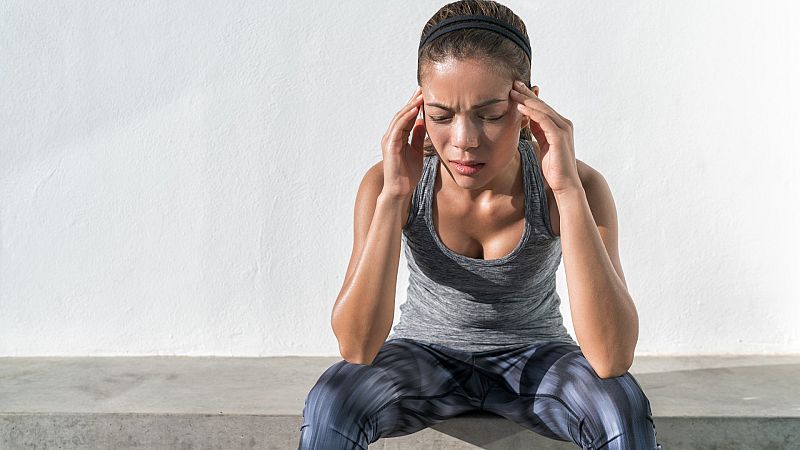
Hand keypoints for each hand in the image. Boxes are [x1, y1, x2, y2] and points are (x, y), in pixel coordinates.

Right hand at [380, 86, 426, 199]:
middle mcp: (391, 136)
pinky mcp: (390, 147)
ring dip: (410, 105)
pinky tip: (415, 109)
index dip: (415, 104)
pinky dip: (406, 118)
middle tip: (423, 87)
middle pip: (402, 113)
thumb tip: (423, 122)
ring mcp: (389, 141)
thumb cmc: (408, 174)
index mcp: (398, 137)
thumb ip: (418, 137)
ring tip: (421, 94)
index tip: (426, 93)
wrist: (400, 191)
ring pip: (399, 118)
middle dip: (413, 100)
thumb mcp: (417, 152)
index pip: (407, 116)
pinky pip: (398, 128)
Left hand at [510, 80, 580, 194]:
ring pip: (542, 109)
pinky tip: (520, 107)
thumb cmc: (553, 168)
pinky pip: (543, 120)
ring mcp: (563, 129)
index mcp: (559, 126)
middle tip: (513, 84)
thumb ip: (538, 132)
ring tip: (512, 93)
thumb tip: (528, 121)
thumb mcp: (543, 145)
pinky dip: (531, 112)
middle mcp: (563, 124)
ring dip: (526, 100)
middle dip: (527, 94)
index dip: (528, 98)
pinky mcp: (559, 137)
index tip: (515, 90)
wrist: (564, 184)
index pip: (542, 108)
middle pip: (542, 105)